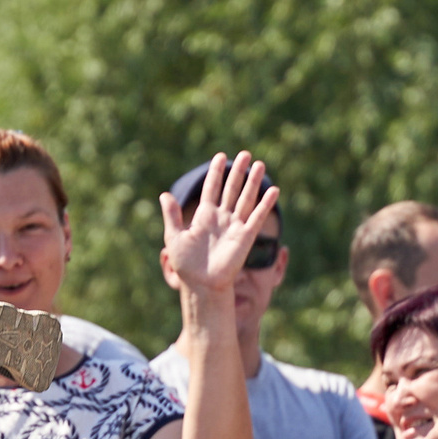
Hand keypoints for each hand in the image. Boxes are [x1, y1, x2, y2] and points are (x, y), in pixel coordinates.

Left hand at [160, 151, 277, 294]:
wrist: (201, 284)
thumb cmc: (186, 264)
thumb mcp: (174, 236)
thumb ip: (172, 215)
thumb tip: (164, 195)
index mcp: (204, 216)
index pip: (211, 188)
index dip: (216, 173)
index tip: (221, 156)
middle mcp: (221, 218)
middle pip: (231, 189)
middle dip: (237, 172)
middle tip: (245, 154)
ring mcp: (234, 226)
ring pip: (245, 198)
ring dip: (253, 182)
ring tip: (259, 164)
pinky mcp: (245, 236)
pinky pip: (256, 216)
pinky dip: (265, 204)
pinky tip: (273, 190)